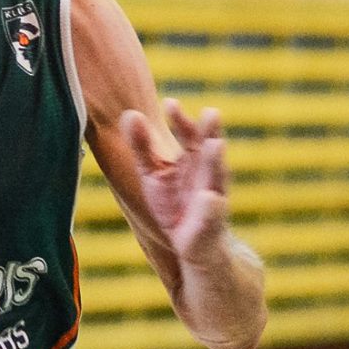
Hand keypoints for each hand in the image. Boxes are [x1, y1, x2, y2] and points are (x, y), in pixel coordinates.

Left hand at [119, 99, 231, 264]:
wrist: (196, 244)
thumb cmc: (175, 202)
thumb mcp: (153, 174)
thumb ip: (142, 146)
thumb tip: (130, 113)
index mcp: (194, 160)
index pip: (190, 134)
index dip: (181, 120)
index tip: (169, 103)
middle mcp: (209, 175)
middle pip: (211, 150)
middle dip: (211, 132)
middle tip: (211, 113)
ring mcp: (214, 200)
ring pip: (218, 178)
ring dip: (216, 161)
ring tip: (215, 144)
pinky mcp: (212, 227)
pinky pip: (213, 217)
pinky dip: (212, 207)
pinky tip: (209, 198)